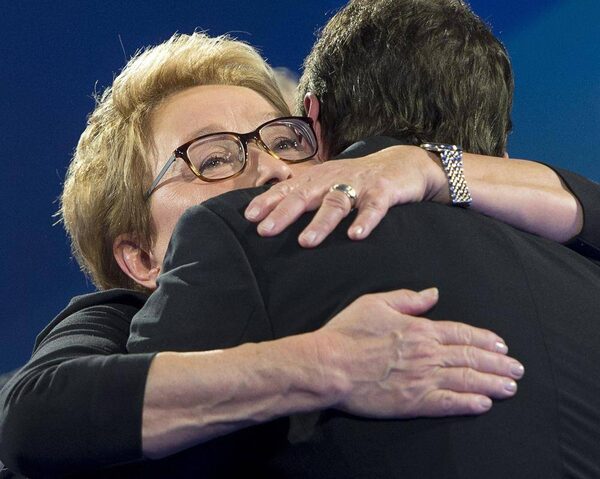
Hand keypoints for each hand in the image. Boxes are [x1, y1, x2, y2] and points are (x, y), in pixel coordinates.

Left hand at [245, 145, 448, 246]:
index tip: (248, 217)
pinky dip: (365, 221)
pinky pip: (374, 208)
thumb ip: (304, 195)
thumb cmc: (358, 179)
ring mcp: (358, 185)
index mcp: (318, 179)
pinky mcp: (383, 192)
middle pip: (305, 195)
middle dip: (284, 213)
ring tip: (306, 242)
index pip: (288, 189)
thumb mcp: (328, 183)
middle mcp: (334, 179)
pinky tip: (355, 236)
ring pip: (336, 203)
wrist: (404, 163)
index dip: (268, 202)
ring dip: (321, 222)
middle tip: (265, 230)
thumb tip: (271, 215)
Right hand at [313, 288, 523, 417]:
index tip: (502, 346)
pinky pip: (449, 403)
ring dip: (491, 383)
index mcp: (420, 329)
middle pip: (470, 357)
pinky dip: (469, 403)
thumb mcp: (376, 303)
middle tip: (516, 369)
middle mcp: (427, 354)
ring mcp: (422, 379)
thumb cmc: (348, 332)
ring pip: (466, 380)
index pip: (461, 334)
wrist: (329, 364)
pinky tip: (484, 404)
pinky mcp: (413, 402)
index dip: (484, 340)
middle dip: (497, 363)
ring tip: (510, 387)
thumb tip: (433, 293)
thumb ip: (408, 299)